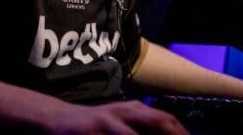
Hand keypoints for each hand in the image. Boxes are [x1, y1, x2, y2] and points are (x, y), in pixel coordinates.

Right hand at [52, 100, 188, 134]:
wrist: (60, 119)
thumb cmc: (97, 125)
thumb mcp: (122, 122)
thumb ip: (143, 128)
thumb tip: (174, 133)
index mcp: (135, 109)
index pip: (167, 119)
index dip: (182, 133)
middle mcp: (124, 111)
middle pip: (159, 121)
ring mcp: (108, 121)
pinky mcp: (91, 131)